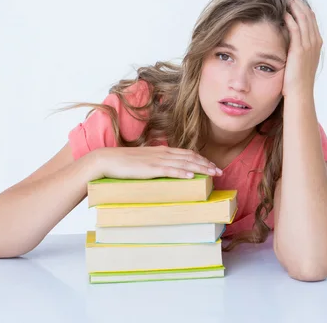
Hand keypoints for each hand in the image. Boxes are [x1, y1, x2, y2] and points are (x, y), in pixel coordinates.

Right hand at [91, 145, 222, 179]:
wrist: (107, 160)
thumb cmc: (124, 163)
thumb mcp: (144, 161)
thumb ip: (156, 164)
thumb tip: (165, 171)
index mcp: (161, 150)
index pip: (186, 153)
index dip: (201, 159)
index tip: (212, 165)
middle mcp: (162, 153)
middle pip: (189, 157)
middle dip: (206, 164)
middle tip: (219, 171)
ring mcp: (157, 160)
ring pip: (184, 162)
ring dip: (200, 168)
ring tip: (212, 173)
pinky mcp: (150, 169)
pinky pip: (169, 170)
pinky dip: (182, 172)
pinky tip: (191, 176)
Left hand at [282, 0, 322, 96]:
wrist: (299, 92)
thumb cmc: (296, 79)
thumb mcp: (300, 59)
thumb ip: (298, 47)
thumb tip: (289, 38)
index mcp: (316, 43)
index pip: (311, 19)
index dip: (303, 8)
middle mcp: (315, 42)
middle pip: (308, 16)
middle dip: (299, 4)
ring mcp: (308, 46)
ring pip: (303, 20)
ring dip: (294, 8)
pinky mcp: (299, 50)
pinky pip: (295, 30)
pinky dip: (290, 19)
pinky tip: (283, 13)